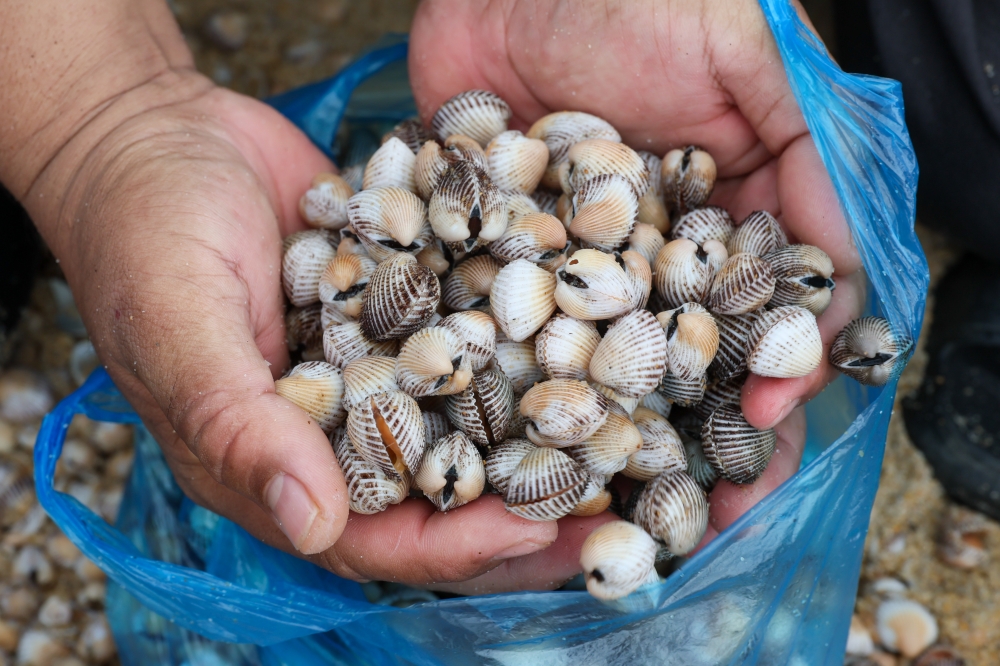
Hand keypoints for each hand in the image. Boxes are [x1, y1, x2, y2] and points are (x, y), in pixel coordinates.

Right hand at [4, 23, 561, 590]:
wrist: (161, 133)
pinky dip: (516, 354)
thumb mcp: (179, 325)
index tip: (537, 529)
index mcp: (270, 463)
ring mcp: (370, 371)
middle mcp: (330, 430)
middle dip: (519, 509)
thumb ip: (239, 424)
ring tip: (616, 439)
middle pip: (436, 497)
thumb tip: (313, 525)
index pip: (373, 535)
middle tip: (607, 506)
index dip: (455, 544)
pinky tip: (580, 344)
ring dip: (535, 439)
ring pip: (462, 428)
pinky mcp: (397, 313)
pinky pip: (463, 347)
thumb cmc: (145, 232)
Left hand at [410, 0, 864, 569]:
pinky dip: (517, 387)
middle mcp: (656, 248)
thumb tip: (845, 285)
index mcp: (731, 211)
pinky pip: (512, 327)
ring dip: (614, 437)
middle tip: (700, 519)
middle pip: (688, 361)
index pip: (769, 314)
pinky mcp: (501, 250)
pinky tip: (515, 447)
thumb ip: (809, 163)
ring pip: (603, 364)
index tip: (762, 431)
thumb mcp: (752, 61)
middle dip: (699, 438)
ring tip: (614, 506)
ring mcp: (576, 257)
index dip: (777, 378)